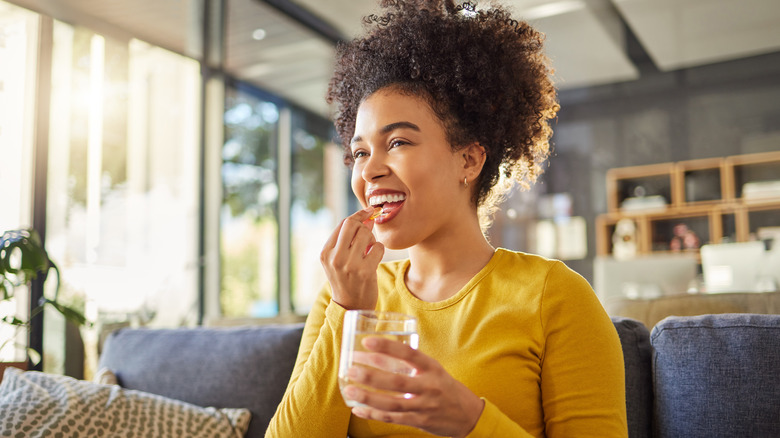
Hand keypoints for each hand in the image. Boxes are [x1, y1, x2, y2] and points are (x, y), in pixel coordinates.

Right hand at [320, 207, 384, 309]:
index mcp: (326, 252)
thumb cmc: (347, 279)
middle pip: (353, 224)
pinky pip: (378, 247)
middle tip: (367, 236)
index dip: (358, 215)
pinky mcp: (365, 271)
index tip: (369, 211)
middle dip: (364, 226)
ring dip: (372, 239)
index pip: (343, 223)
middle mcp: (335, 258)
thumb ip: (349, 239)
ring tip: (369, 250)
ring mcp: (349, 265)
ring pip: (366, 234)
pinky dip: (379, 250)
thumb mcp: (339, 259)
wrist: (351, 306)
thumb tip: (368, 217)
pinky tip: (374, 259)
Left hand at [343, 337, 484, 437]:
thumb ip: (410, 363)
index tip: (367, 342)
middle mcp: (429, 386)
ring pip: (392, 403)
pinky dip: (374, 414)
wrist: (468, 415)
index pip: (409, 354)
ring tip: (349, 390)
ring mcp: (424, 406)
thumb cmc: (444, 387)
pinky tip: (358, 409)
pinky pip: (393, 418)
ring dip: (368, 397)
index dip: (387, 347)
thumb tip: (377, 353)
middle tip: (351, 369)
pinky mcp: (420, 421)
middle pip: (397, 382)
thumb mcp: (433, 370)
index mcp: (432, 368)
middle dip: (371, 376)